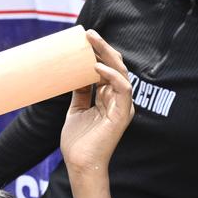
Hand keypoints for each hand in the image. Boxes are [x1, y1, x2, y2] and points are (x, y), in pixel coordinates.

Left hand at [60, 30, 133, 172]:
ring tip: (93, 41)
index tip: (85, 39)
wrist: (80, 164)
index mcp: (109, 99)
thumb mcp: (76, 110)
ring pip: (121, 73)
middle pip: (115, 68)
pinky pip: (122, 89)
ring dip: (107, 55)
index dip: (99, 53)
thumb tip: (75, 76)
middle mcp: (118, 100)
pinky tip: (97, 67)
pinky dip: (112, 76)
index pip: (107, 70)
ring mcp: (121, 106)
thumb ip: (81, 93)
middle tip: (89, 33)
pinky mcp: (122, 114)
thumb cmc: (78, 141)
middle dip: (103, 49)